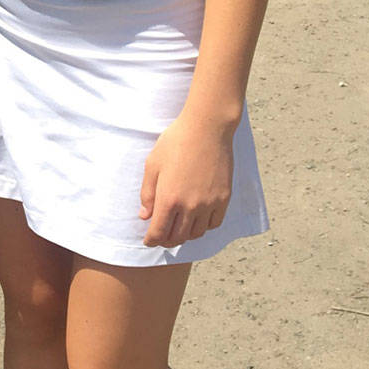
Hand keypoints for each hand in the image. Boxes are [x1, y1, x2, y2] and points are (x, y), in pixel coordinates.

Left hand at [139, 115, 234, 248]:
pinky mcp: (224, 198)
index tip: (148, 241)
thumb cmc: (175, 142)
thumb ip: (147, 193)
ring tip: (178, 229)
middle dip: (166, 241)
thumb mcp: (153, 165)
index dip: (151, 240)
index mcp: (169, 199)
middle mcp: (190, 206)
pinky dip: (204, 227)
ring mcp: (209, 203)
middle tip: (161, 237)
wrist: (207, 128)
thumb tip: (145, 216)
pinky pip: (214, 223)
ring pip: (196, 233)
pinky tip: (197, 220)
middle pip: (177, 237)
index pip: (159, 232)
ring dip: (185, 235)